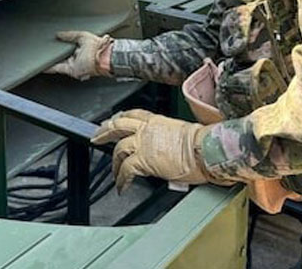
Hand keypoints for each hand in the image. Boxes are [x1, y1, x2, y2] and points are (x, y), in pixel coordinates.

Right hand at [44, 31, 112, 80]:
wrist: (102, 57)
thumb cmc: (98, 46)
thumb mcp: (82, 35)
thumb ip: (70, 35)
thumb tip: (59, 34)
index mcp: (80, 48)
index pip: (67, 46)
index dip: (59, 44)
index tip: (51, 41)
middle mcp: (76, 57)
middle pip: (61, 55)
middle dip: (53, 52)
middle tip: (43, 47)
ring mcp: (73, 64)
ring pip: (57, 62)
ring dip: (50, 60)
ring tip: (40, 56)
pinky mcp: (70, 70)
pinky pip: (57, 69)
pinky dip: (49, 68)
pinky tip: (42, 65)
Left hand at [91, 109, 212, 191]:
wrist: (204, 150)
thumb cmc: (201, 144)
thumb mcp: (181, 134)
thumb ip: (166, 140)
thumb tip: (166, 150)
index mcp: (157, 121)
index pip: (133, 114)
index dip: (121, 118)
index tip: (114, 120)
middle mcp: (147, 129)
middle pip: (118, 125)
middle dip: (105, 131)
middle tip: (97, 137)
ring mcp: (143, 143)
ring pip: (118, 149)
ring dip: (114, 162)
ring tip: (113, 172)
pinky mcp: (143, 160)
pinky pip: (126, 170)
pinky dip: (121, 179)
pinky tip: (121, 186)